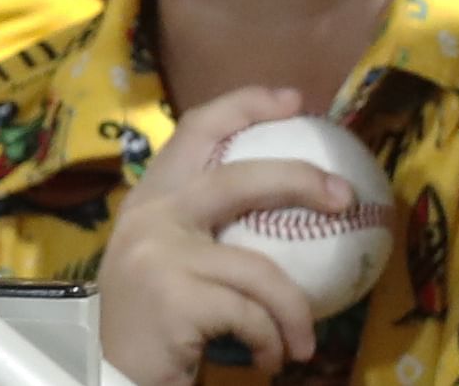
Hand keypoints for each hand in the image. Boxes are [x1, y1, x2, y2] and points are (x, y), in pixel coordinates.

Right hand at [99, 86, 340, 385]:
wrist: (113, 372)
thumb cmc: (157, 319)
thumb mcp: (171, 259)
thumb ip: (207, 229)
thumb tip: (287, 208)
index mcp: (152, 198)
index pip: (196, 130)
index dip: (245, 106)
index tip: (294, 100)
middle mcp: (151, 216)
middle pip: (238, 179)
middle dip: (299, 179)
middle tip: (345, 196)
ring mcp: (160, 254)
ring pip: (260, 269)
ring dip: (295, 313)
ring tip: (302, 342)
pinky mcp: (174, 296)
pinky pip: (253, 315)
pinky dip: (273, 342)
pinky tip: (269, 359)